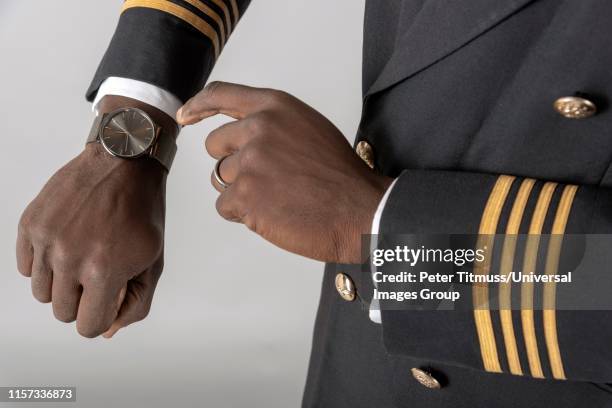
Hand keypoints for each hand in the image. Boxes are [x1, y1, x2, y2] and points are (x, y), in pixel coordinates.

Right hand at [16, 96, 172, 337]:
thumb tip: (107, 332)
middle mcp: (70, 258)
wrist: (123, 163)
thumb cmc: (143, 213)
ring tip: (83, 257)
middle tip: (98, 274)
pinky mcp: (31, 224)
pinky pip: (27, 268)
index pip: (89, 326)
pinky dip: (44, 264)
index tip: (109, 298)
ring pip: (42, 294)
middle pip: (62, 313)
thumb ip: (135, 304)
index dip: (101, 317)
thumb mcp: (153, 261)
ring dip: (62, 284)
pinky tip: (66, 244)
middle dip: (82, 300)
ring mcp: (46, 240)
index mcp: (104, 270)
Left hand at [177, 82, 391, 262]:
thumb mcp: (308, 128)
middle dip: (233, 162)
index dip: (198, 106)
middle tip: (265, 178)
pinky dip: (244, 214)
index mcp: (275, 107)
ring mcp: (250, 162)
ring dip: (243, 191)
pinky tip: (274, 212)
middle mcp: (258, 128)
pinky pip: (225, 206)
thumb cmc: (339, 174)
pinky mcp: (245, 196)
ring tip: (279, 197)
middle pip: (216, 145)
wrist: (360, 210)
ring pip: (222, 179)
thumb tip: (239, 133)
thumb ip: (272, 123)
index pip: (221, 95)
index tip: (185, 116)